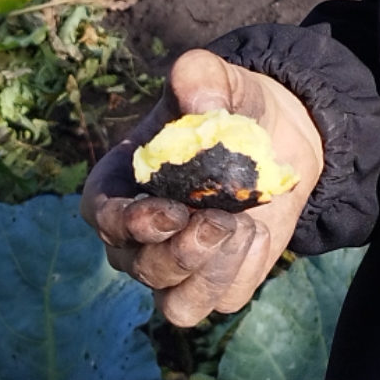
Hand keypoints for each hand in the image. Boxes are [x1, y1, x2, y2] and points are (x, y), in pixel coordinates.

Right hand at [82, 50, 324, 327]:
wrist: (277, 135)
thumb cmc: (228, 106)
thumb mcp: (215, 79)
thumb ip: (199, 77)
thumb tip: (200, 102)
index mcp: (116, 186)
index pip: (101, 220)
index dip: (130, 224)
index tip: (172, 212)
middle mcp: (136, 236)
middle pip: (141, 268)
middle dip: (183, 251)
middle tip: (224, 217)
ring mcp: (176, 266)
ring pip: (176, 303)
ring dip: (211, 271)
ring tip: (242, 225)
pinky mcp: (219, 282)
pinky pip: (222, 301)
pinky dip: (242, 274)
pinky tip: (258, 233)